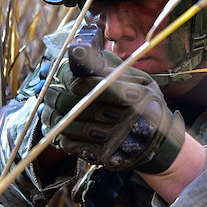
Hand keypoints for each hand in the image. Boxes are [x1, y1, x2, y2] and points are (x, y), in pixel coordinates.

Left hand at [40, 51, 184, 172]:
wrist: (159, 141)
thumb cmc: (144, 104)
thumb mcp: (139, 80)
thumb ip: (112, 68)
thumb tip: (82, 52)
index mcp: (134, 93)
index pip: (90, 84)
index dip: (72, 79)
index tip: (66, 78)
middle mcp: (124, 117)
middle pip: (76, 105)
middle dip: (55, 97)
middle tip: (47, 93)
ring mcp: (114, 138)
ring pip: (71, 126)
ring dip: (53, 118)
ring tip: (47, 110)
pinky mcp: (105, 155)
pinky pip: (74, 146)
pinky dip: (61, 138)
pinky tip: (59, 130)